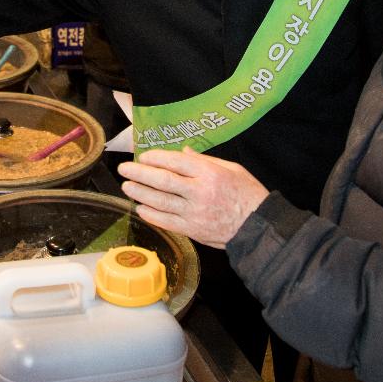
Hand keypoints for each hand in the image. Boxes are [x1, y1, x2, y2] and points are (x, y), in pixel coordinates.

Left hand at [118, 147, 268, 248]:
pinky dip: (152, 215)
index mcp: (210, 173)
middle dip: (140, 174)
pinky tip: (141, 208)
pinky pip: (167, 221)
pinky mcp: (193, 230)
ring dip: (140, 194)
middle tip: (125, 169)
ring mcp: (194, 213)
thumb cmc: (247, 194)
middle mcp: (199, 192)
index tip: (144, 156)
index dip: (156, 158)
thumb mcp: (231, 168)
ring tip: (127, 187)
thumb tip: (183, 151)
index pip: (176, 161)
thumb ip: (205, 160)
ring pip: (161, 202)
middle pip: (163, 181)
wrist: (257, 227)